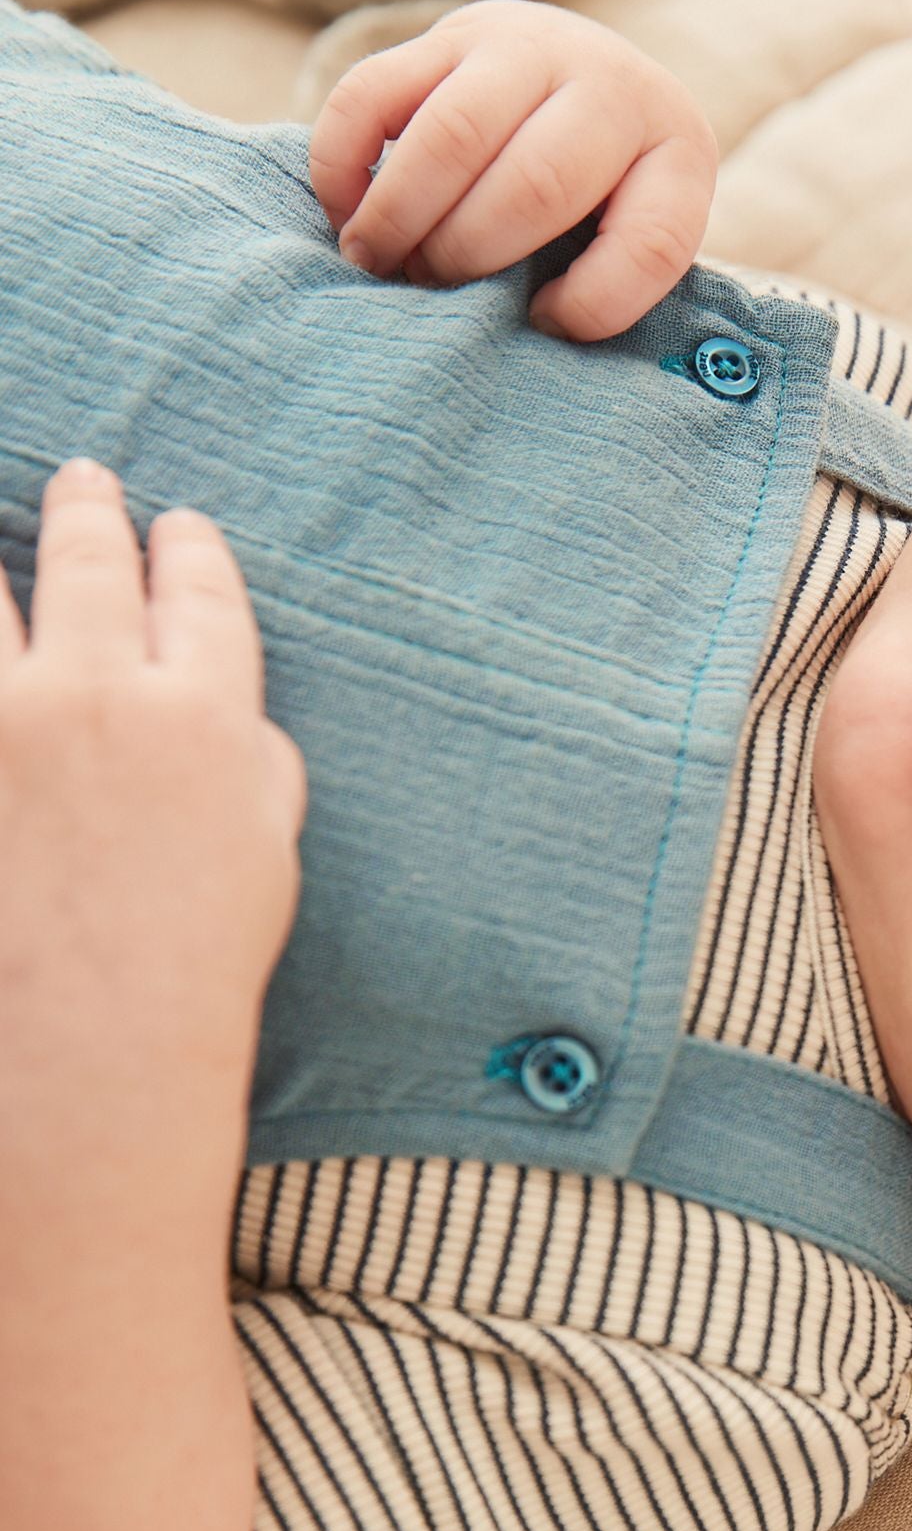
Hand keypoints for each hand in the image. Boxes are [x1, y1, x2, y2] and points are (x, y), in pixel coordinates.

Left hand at [0, 461, 306, 1194]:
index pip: (198, 595)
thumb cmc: (190, 969)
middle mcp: (98, 691)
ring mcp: (4, 718)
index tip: (179, 528)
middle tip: (84, 481)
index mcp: (203, 714)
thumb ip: (255, 765)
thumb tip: (229, 718)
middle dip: (89, 513)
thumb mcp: (266, 855)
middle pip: (89, 563)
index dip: (188, 551)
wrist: (85, 1048)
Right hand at [308, 0, 719, 342]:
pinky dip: (344, 162)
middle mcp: (608, 83)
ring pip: (453, 133)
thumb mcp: (633, 232)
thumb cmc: (604, 194)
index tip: (544, 322)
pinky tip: (346, 213)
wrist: (582, 75)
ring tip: (376, 264)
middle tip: (429, 293)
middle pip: (537, 183)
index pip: (651, 241)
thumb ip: (604, 278)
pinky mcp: (445, 36)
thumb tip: (521, 327)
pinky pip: (372, 92)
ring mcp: (523, 45)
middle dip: (471, 256)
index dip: (594, 304)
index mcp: (677, 150)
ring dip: (402, 214)